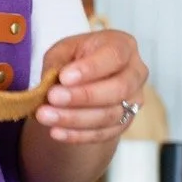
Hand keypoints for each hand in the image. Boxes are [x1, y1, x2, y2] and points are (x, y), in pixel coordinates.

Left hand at [33, 29, 148, 144]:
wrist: (84, 80)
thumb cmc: (76, 59)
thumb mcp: (63, 50)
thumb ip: (58, 63)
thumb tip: (52, 83)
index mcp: (123, 46)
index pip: (114, 56)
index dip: (91, 68)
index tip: (64, 77)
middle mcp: (136, 73)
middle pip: (118, 88)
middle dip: (83, 96)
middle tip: (52, 97)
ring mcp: (134, 100)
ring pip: (110, 115)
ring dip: (75, 118)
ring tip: (46, 116)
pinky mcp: (125, 123)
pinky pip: (104, 133)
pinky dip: (78, 135)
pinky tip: (57, 132)